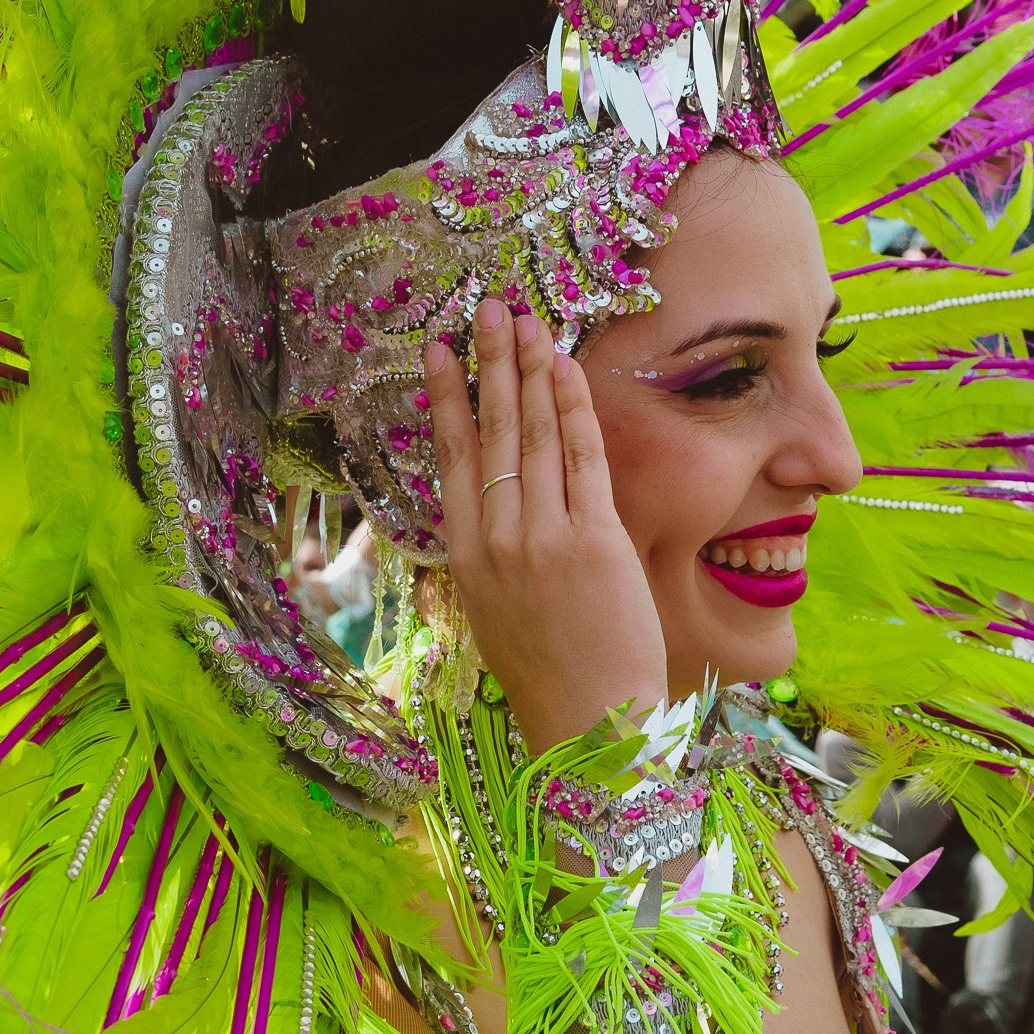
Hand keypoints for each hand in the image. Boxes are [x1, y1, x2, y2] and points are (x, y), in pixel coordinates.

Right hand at [424, 300, 666, 753]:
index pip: (452, 458)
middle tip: (487, 308)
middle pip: (491, 432)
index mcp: (465, 556)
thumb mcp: (497, 612)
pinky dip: (572, 409)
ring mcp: (543, 536)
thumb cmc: (551, 675)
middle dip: (489, 363)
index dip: (447, 399)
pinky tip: (565, 369)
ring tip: (525, 322)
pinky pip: (582, 458)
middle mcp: (496, 539)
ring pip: (533, 435)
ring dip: (529, 370)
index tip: (439, 351)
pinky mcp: (594, 540)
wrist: (589, 725)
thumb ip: (495, 555)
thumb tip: (496, 509)